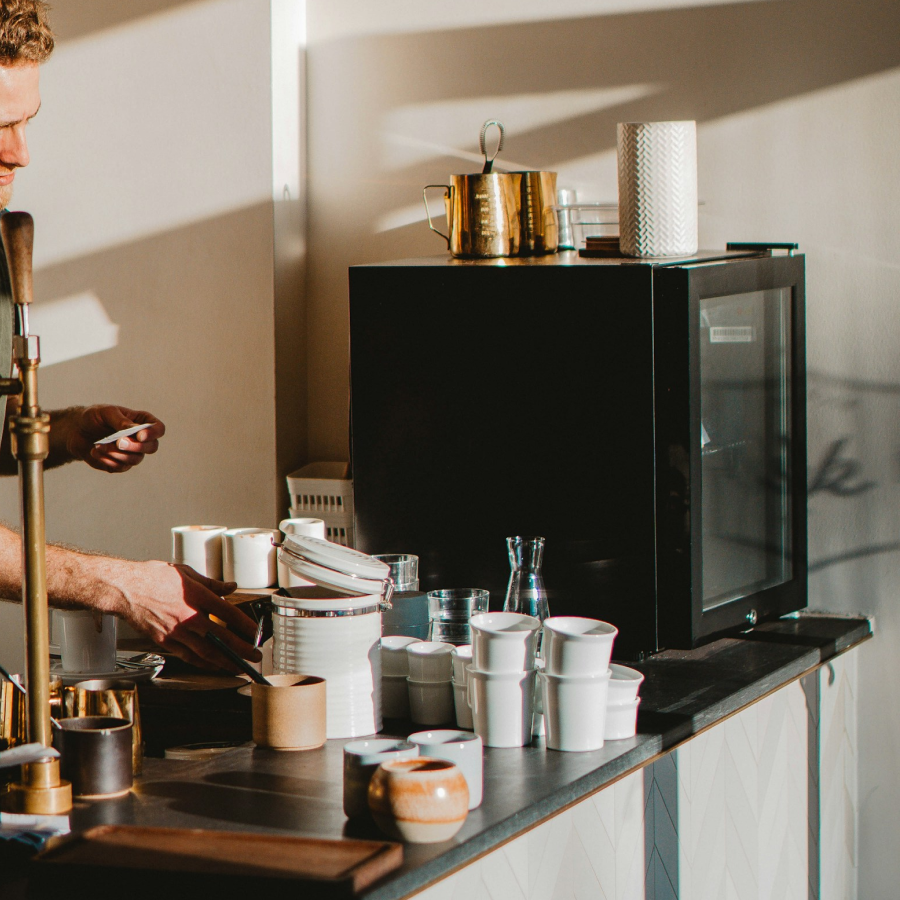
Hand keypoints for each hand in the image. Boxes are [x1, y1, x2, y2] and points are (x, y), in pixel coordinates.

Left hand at [64, 405, 164, 472]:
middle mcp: (140, 439)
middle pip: (152, 447)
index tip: (139, 435)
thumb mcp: (106, 412)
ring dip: (117, 454)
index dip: (153, 434)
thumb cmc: (94, 417)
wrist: (76, 430)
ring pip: (135, 459)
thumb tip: (134, 429)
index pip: (158, 429)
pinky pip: (120, 467)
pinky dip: (107, 460)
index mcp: (142, 422)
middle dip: (135, 447)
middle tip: (119, 442)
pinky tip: (95, 451)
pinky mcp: (120, 464)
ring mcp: (132, 453)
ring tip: (99, 445)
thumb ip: (121, 421)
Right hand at [113, 560, 261, 670]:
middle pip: (221, 638)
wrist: (124, 588)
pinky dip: (203, 663)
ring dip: (225, 662)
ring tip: (238, 666)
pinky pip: (188, 656)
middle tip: (255, 656)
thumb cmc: (152, 577)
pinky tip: (213, 665)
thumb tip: (230, 587)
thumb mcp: (186, 573)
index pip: (228, 614)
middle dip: (242, 649)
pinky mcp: (164, 641)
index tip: (256, 632)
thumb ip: (212, 583)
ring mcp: (176, 632)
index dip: (246, 625)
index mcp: (196, 596)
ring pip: (206, 652)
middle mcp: (188, 617)